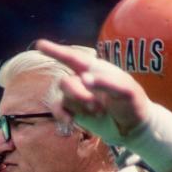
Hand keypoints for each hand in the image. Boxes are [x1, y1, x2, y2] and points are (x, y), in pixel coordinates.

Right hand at [35, 39, 150, 141]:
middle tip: (95, 105)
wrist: (132, 126)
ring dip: (78, 105)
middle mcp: (83, 80)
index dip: (56, 51)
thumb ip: (104, 83)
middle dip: (77, 94)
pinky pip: (59, 109)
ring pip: (63, 97)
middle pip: (65, 82)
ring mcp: (77, 96)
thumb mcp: (125, 91)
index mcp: (95, 69)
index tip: (39, 45)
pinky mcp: (74, 111)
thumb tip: (83, 78)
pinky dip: (62, 115)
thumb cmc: (132, 103)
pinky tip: (70, 121)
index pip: (72, 58)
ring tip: (98, 112)